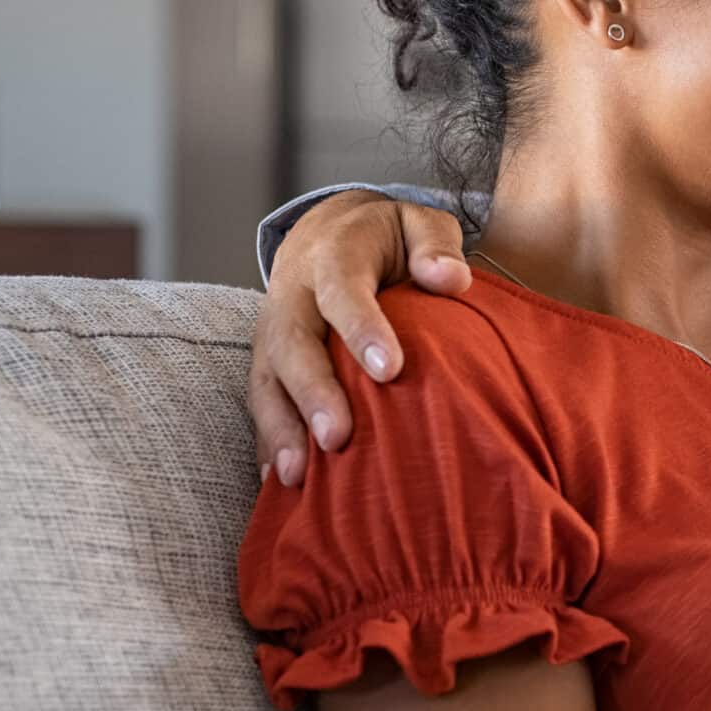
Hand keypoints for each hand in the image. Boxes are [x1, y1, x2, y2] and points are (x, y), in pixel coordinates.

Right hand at [248, 191, 471, 485]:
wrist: (329, 233)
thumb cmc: (388, 238)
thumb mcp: (419, 223)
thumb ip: (436, 245)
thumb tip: (450, 278)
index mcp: (333, 258)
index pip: (342, 291)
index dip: (361, 328)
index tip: (389, 370)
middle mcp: (292, 297)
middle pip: (292, 345)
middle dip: (313, 392)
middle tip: (337, 438)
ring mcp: (272, 335)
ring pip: (266, 382)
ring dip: (280, 430)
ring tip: (299, 477)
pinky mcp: (267, 365)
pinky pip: (261, 405)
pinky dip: (267, 444)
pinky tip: (281, 487)